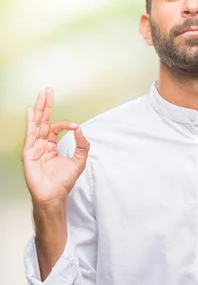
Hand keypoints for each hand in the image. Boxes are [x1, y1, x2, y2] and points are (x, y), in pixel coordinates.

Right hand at [21, 88, 89, 205]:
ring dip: (39, 109)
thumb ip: (82, 144)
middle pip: (43, 121)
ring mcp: (34, 147)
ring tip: (41, 95)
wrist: (54, 194)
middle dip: (46, 106)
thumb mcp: (79, 160)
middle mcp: (41, 144)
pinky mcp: (29, 153)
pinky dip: (31, 122)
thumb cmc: (64, 180)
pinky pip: (30, 134)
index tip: (75, 126)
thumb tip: (80, 129)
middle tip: (48, 90)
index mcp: (51, 145)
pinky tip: (31, 111)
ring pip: (36, 124)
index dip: (66, 124)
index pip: (56, 128)